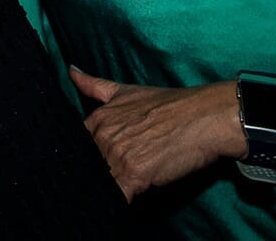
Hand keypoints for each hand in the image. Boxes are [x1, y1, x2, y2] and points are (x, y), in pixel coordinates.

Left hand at [70, 67, 244, 201]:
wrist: (204, 117)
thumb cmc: (170, 104)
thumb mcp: (126, 91)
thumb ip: (94, 85)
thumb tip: (71, 70)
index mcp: (99, 118)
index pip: (78, 145)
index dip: (86, 156)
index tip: (93, 162)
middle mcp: (104, 135)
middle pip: (89, 164)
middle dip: (96, 173)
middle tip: (109, 177)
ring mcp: (117, 155)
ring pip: (101, 180)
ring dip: (105, 189)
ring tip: (117, 189)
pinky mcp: (134, 173)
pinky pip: (117, 195)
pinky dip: (117, 202)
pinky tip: (120, 205)